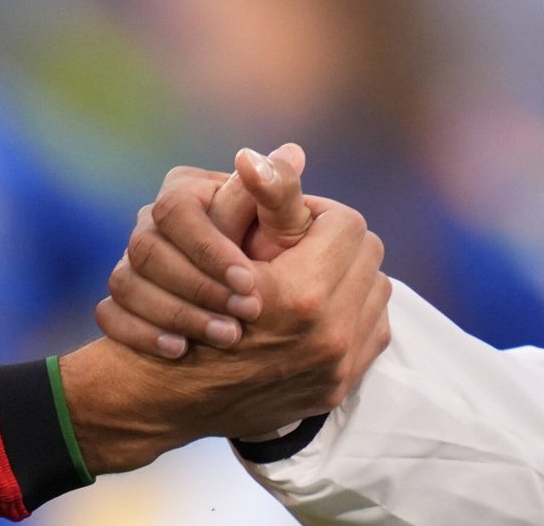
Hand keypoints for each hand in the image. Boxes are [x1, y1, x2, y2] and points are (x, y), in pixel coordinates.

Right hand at [60, 193, 390, 472]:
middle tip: (301, 245)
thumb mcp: (219, 242)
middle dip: (337, 243)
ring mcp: (337, 367)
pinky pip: (373, 332)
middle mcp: (331, 336)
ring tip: (309, 274)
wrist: (167, 392)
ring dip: (349, 277)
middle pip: (368, 256)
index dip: (317, 214)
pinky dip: (352, 313)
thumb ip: (262, 195)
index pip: (347, 223)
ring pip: (376, 292)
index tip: (291, 222)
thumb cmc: (185, 306)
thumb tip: (293, 150)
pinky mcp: (338, 388)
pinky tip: (318, 309)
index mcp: (305, 295)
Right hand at [99, 144, 313, 358]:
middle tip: (243, 315)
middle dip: (197, 285)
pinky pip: (110, 314)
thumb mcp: (284, 223)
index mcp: (184, 189)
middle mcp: (150, 221)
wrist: (255, 307)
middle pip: (145, 248)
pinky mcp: (121, 301)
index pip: (174, 209)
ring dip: (176, 312)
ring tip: (225, 336)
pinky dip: (141, 333)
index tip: (249, 280)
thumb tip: (291, 152)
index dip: (209, 246)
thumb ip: (281, 191)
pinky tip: (180, 349)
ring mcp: (130, 262)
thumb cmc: (277, 251)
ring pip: (125, 281)